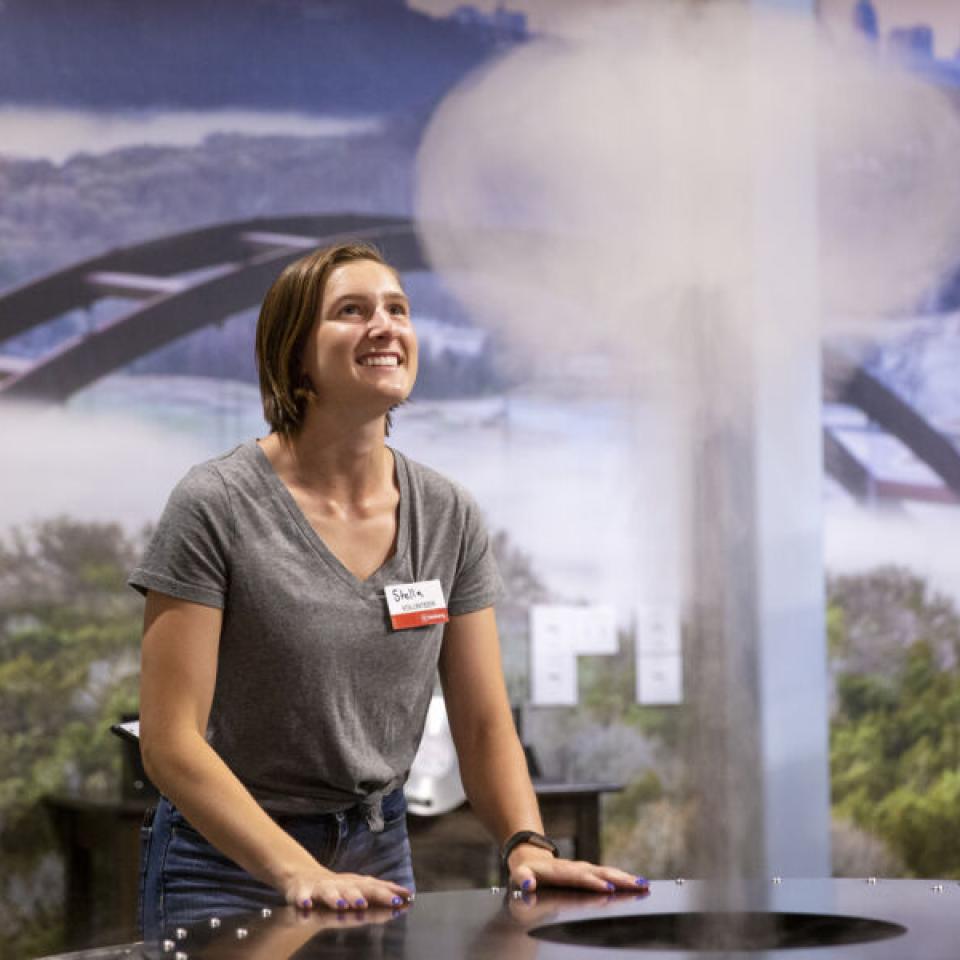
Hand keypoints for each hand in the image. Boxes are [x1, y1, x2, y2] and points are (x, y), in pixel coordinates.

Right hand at [280, 866, 411, 910]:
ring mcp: (321, 887)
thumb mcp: (358, 889)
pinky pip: (302, 896)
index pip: (375, 889)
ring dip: (337, 899)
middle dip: (368, 895)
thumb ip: (380, 893)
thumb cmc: (336, 888)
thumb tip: (408, 896)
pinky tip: (306, 906)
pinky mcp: (302, 891)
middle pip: (356, 889)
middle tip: (381, 902)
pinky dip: (303, 900)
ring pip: (330, 892)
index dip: (389, 893)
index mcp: (355, 885)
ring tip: (345, 905)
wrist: (303, 877)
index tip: (405, 898)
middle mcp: (341, 885)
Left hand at [507, 844, 647, 895]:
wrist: (531, 856)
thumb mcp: (520, 874)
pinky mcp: (590, 872)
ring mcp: (585, 869)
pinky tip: (639, 884)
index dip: (592, 882)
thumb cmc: (526, 870)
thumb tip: (528, 884)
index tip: (607, 886)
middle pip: (600, 873)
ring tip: (643, 884)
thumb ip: (523, 879)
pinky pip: (609, 875)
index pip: (579, 877)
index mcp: (561, 871)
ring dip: (625, 879)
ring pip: (608, 872)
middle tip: (636, 885)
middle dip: (618, 879)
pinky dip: (624, 879)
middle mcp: (576, 868)